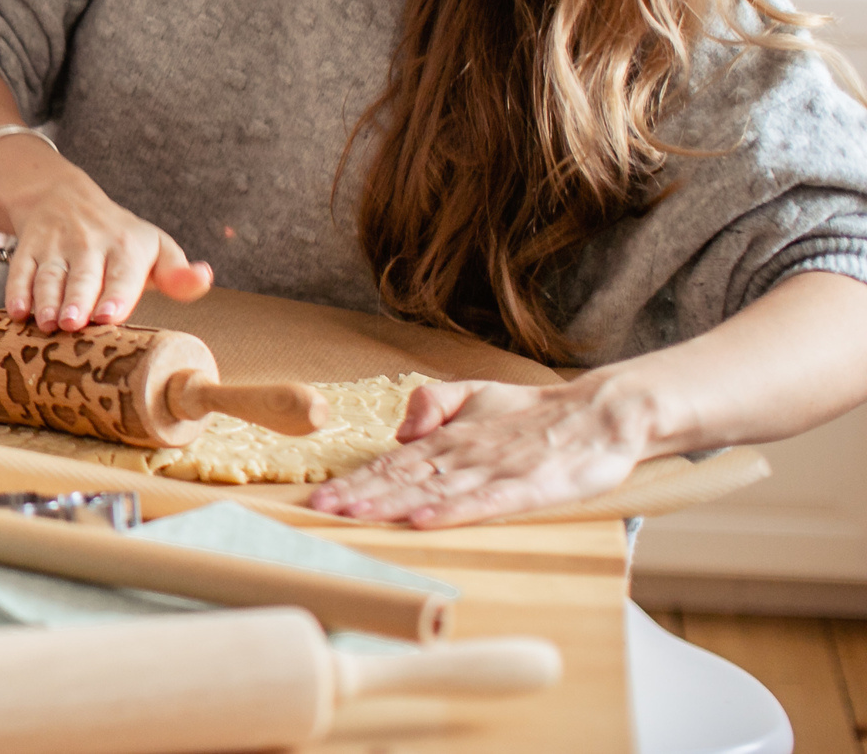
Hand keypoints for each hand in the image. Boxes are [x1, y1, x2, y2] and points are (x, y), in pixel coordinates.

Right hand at [0, 142, 211, 331]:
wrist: (64, 197)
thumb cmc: (120, 239)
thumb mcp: (155, 247)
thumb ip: (179, 273)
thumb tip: (204, 277)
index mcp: (126, 247)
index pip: (122, 273)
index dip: (116, 295)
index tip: (108, 317)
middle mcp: (89, 244)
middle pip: (83, 276)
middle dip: (77, 300)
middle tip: (72, 324)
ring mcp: (55, 245)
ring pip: (50, 274)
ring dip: (45, 299)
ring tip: (45, 324)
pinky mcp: (28, 248)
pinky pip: (20, 269)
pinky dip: (17, 291)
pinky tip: (16, 313)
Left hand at [306, 377, 653, 526]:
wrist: (599, 414)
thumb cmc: (533, 413)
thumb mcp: (476, 396)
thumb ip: (433, 405)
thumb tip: (399, 430)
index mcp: (448, 440)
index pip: (392, 464)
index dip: (355, 481)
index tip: (319, 498)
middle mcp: (463, 455)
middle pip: (403, 478)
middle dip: (359, 494)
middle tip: (318, 511)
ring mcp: (493, 471)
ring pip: (433, 491)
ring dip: (392, 504)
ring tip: (356, 515)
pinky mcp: (527, 487)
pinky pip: (484, 503)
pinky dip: (452, 512)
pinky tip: (424, 522)